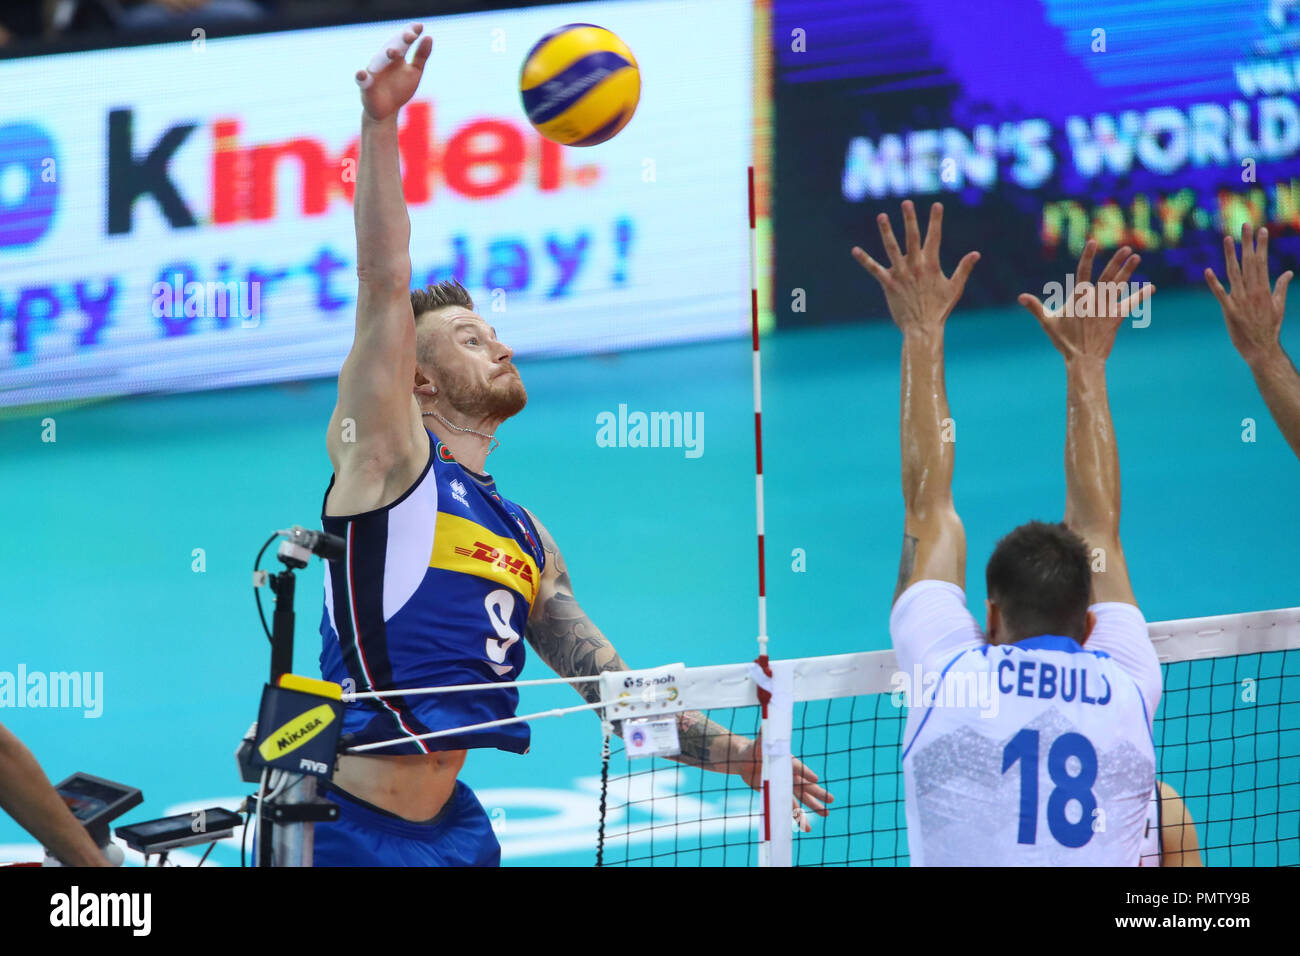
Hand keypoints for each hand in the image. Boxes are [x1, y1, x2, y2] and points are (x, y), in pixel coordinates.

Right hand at [355, 23, 432, 121]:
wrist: (386, 111)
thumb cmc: (400, 88)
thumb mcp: (415, 72)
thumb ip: (421, 56)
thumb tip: (429, 37)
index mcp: (396, 55)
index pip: (403, 40)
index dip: (410, 32)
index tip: (420, 27)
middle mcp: (383, 60)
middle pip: (391, 47)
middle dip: (399, 42)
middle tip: (410, 36)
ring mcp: (373, 72)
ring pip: (377, 61)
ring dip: (384, 56)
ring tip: (392, 52)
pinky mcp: (365, 86)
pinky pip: (362, 80)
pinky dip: (361, 77)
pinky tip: (363, 74)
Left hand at [734, 734, 831, 832]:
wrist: (745, 761)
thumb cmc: (754, 749)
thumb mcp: (759, 743)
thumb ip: (764, 734)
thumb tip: (767, 718)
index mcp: (787, 761)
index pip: (797, 767)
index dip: (805, 773)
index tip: (814, 779)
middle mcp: (789, 774)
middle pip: (805, 785)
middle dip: (818, 793)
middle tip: (831, 800)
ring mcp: (785, 786)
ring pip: (801, 798)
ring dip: (812, 807)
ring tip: (826, 814)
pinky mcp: (777, 795)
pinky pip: (789, 807)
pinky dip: (796, 816)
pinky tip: (806, 826)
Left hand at [852, 200, 978, 333]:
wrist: (923, 328)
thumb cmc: (939, 309)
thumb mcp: (955, 288)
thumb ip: (964, 269)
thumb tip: (976, 253)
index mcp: (931, 265)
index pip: (934, 237)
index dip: (935, 221)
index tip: (937, 205)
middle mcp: (915, 266)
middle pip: (912, 238)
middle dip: (910, 219)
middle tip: (906, 202)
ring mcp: (901, 274)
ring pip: (892, 248)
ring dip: (886, 232)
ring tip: (881, 216)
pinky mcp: (888, 284)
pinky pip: (875, 270)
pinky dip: (864, 260)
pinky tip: (855, 250)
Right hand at [1018, 240, 1152, 363]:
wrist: (1082, 359)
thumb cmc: (1064, 340)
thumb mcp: (1047, 322)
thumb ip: (1035, 307)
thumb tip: (1020, 297)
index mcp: (1078, 298)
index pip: (1083, 272)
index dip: (1087, 256)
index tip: (1092, 242)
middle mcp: (1094, 300)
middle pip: (1107, 276)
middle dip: (1116, 261)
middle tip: (1126, 248)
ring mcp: (1106, 308)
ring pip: (1119, 286)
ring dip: (1128, 271)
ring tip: (1136, 257)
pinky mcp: (1116, 318)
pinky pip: (1130, 304)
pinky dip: (1141, 296)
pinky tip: (1151, 287)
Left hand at [1205, 225, 1292, 366]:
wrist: (1262, 349)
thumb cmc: (1270, 327)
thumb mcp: (1279, 305)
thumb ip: (1281, 287)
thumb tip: (1288, 272)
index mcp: (1265, 289)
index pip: (1262, 262)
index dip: (1261, 245)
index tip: (1261, 230)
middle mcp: (1253, 291)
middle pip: (1249, 262)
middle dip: (1248, 243)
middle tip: (1246, 225)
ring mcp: (1240, 300)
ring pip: (1234, 273)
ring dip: (1231, 255)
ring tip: (1228, 238)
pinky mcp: (1229, 311)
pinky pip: (1220, 294)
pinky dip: (1213, 282)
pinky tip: (1208, 270)